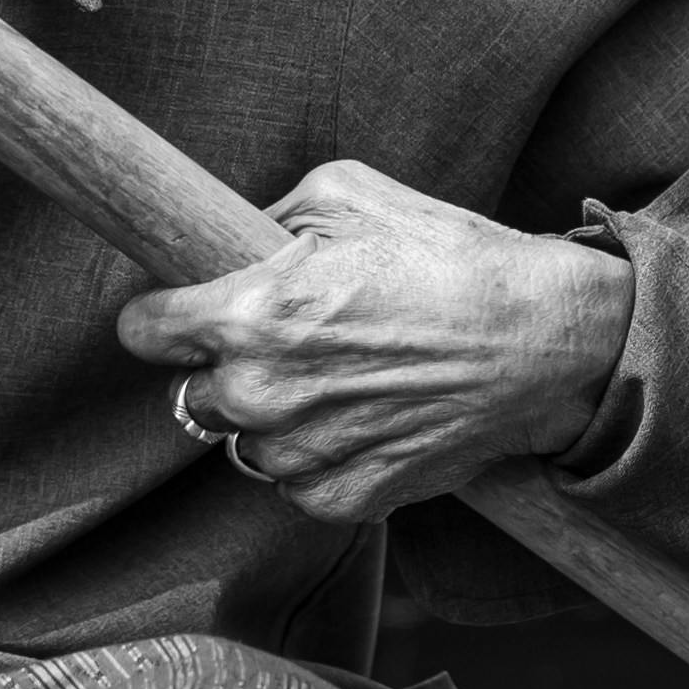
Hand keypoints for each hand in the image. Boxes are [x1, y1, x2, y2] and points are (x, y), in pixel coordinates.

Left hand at [114, 160, 632, 524]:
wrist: (544, 338)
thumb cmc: (449, 254)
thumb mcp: (346, 191)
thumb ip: (265, 217)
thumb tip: (229, 240)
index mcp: (247, 313)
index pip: (143, 333)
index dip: (161, 319)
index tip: (181, 315)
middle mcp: (263, 392)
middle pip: (192, 394)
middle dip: (226, 368)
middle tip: (287, 341)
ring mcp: (305, 452)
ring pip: (245, 445)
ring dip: (274, 419)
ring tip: (336, 381)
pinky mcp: (351, 497)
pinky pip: (298, 487)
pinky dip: (319, 461)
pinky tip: (362, 420)